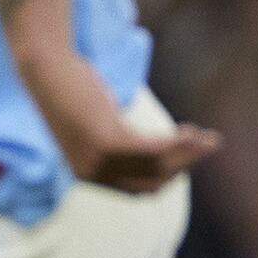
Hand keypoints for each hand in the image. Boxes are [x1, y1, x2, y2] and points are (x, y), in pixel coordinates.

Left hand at [19, 49, 218, 194]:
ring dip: (188, 153)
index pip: (140, 189)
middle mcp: (90, 175)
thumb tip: (154, 152)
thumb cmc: (74, 92)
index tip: (187, 155)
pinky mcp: (105, 143)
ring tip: (209, 138)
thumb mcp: (97, 125)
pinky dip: (177, 143)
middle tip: (207, 143)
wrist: (47, 69)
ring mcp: (96, 161)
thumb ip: (119, 144)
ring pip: (157, 166)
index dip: (169, 175)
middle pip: (153, 180)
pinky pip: (152, 150)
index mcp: (88, 175)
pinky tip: (190, 130)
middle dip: (185, 164)